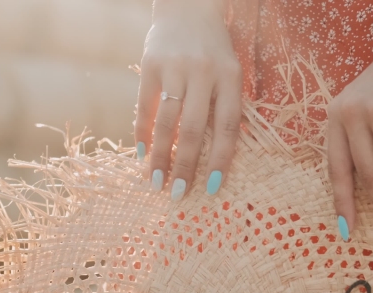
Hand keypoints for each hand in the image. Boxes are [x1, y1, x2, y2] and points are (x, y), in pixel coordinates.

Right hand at [136, 1, 241, 200]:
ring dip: (160, 156)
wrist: (187, 9)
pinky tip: (142, 155)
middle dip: (184, 166)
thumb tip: (216, 160)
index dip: (219, 160)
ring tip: (156, 182)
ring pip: (166, 122)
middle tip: (177, 194)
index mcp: (230, 77)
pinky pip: (145, 106)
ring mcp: (174, 68)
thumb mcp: (230, 73)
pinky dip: (142, 133)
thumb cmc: (214, 52)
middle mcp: (203, 72)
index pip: (227, 127)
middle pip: (193, 129)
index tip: (211, 188)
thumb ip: (224, 108)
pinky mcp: (150, 65)